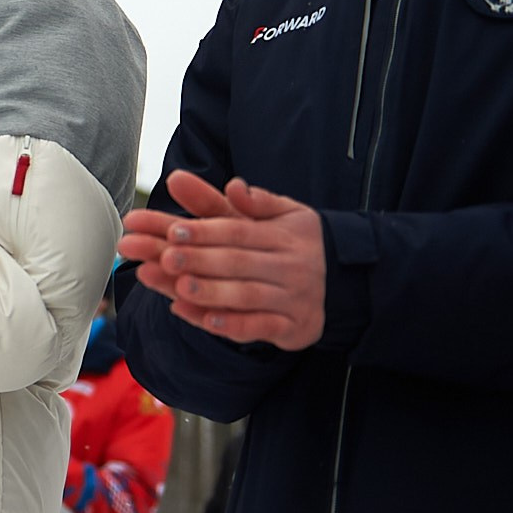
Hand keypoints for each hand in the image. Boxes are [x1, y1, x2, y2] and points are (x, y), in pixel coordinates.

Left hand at [117, 169, 326, 350]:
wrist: (347, 280)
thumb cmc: (295, 244)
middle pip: (238, 261)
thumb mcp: (279, 215)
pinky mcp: (293, 327)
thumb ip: (248, 203)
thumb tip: (233, 184)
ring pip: (247, 295)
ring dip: (212, 292)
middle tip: (164, 256)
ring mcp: (292, 299)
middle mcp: (289, 266)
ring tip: (179, 287)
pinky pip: (261, 327)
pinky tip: (206, 319)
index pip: (237, 231)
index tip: (171, 229)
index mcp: (282, 234)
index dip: (204, 230)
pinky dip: (233, 325)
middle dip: (199, 259)